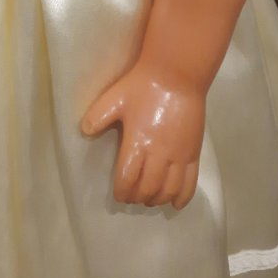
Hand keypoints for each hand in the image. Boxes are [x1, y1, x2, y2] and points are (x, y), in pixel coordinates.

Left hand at [81, 61, 205, 208]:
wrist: (177, 73)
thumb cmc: (144, 85)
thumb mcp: (115, 97)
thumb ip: (98, 116)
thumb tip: (84, 132)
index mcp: (137, 142)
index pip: (127, 180)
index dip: (122, 192)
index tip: (119, 194)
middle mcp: (159, 154)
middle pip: (147, 189)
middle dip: (137, 197)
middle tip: (132, 196)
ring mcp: (179, 156)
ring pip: (168, 190)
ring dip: (157, 199)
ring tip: (150, 198)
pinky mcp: (194, 153)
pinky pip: (189, 184)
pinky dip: (182, 198)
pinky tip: (175, 203)